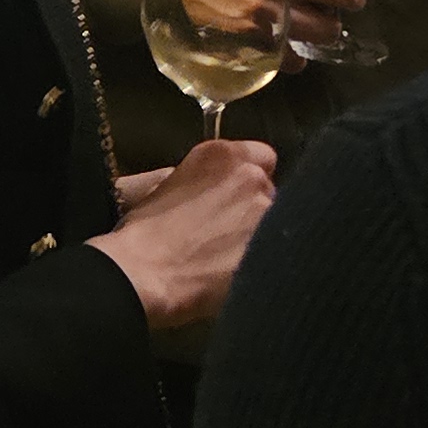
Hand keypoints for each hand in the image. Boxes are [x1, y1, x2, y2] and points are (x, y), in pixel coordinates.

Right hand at [86, 134, 278, 332]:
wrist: (147, 270)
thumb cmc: (147, 231)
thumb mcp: (171, 186)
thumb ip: (207, 181)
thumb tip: (221, 195)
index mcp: (222, 155)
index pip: (263, 156)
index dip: (252, 178)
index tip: (240, 196)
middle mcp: (251, 176)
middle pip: (270, 190)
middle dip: (256, 208)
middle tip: (233, 231)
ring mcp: (266, 211)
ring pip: (278, 223)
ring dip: (263, 235)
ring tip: (236, 256)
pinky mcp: (274, 246)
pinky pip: (280, 251)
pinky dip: (267, 260)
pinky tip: (243, 272)